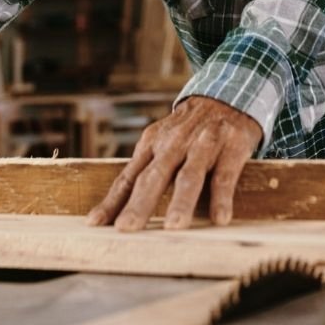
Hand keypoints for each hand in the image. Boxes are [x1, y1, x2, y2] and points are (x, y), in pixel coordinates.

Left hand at [87, 96, 261, 231]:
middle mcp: (174, 144)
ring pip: (189, 175)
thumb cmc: (188, 130)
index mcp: (152, 144)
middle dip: (139, 204)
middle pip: (154, 177)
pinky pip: (224, 176)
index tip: (94, 223)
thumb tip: (116, 210)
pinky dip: (221, 197)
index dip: (112, 201)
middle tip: (126, 228)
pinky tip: (220, 218)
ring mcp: (203, 145)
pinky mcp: (230, 148)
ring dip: (181, 201)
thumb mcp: (163, 143)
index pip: (128, 177)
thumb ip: (145, 172)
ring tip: (174, 226)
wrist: (226, 96)